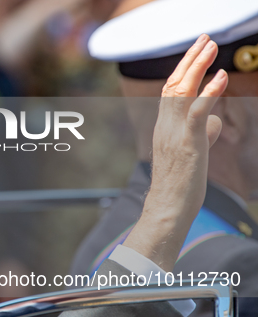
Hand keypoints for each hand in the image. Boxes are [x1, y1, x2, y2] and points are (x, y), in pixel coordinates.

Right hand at [123, 34, 227, 270]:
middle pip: (173, 84)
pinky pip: (197, 112)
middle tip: (205, 39)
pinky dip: (209, 92)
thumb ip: (202, 134)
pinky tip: (221, 76)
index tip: (196, 51)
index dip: (183, 69)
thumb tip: (216, 121)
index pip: (170, 91)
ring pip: (181, 92)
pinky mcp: (187, 143)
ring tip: (212, 46)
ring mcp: (174, 133)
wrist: (167, 208)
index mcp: (164, 128)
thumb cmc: (180, 185)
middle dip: (190, 59)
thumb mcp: (192, 155)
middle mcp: (165, 126)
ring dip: (197, 66)